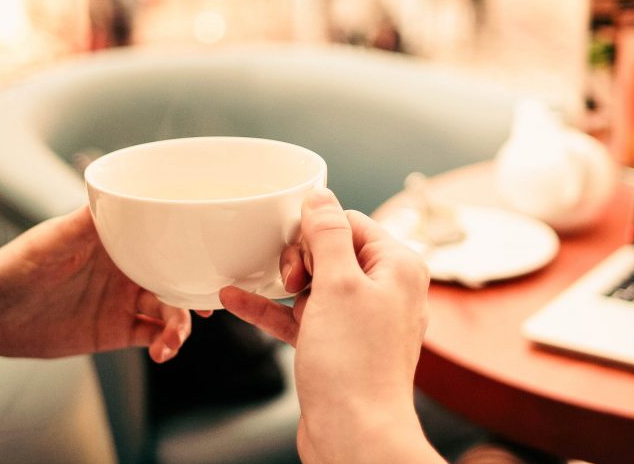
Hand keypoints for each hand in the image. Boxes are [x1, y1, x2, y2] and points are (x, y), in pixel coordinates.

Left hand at [0, 206, 196, 372]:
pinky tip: (162, 353)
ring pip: (170, 309)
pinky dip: (164, 345)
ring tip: (172, 341)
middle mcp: (129, 267)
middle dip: (197, 290)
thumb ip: (87, 220)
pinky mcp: (117, 331)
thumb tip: (118, 194)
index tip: (212, 255)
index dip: (193, 245)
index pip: (166, 235)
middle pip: (177, 274)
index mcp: (120, 238)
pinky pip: (152, 336)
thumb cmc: (16, 265)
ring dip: (181, 324)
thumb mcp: (52, 239)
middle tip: (212, 307)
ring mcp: (125, 299)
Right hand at [220, 189, 441, 463]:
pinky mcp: (337, 347)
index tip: (295, 250)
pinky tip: (235, 299)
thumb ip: (328, 235)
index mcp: (398, 267)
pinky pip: (301, 316)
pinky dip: (272, 309)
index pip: (352, 223)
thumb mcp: (338, 284)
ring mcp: (360, 321)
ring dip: (281, 283)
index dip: (317, 231)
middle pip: (332, 250)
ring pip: (313, 284)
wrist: (355, 436)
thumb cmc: (355, 365)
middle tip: (289, 280)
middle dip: (299, 259)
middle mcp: (385, 291)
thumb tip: (321, 196)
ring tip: (255, 282)